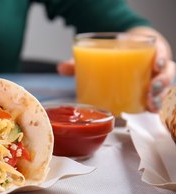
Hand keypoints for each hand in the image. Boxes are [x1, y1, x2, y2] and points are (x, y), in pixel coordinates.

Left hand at [57, 27, 174, 112]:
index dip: (161, 58)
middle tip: (152, 89)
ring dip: (159, 96)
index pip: (160, 51)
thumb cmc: (116, 52)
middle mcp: (154, 64)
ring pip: (164, 87)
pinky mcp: (150, 91)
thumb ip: (81, 61)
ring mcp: (153, 78)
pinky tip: (150, 111)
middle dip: (162, 82)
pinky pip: (157, 98)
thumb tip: (61, 68)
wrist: (126, 50)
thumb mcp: (100, 54)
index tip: (156, 65)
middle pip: (166, 73)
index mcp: (146, 49)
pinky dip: (155, 105)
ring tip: (151, 105)